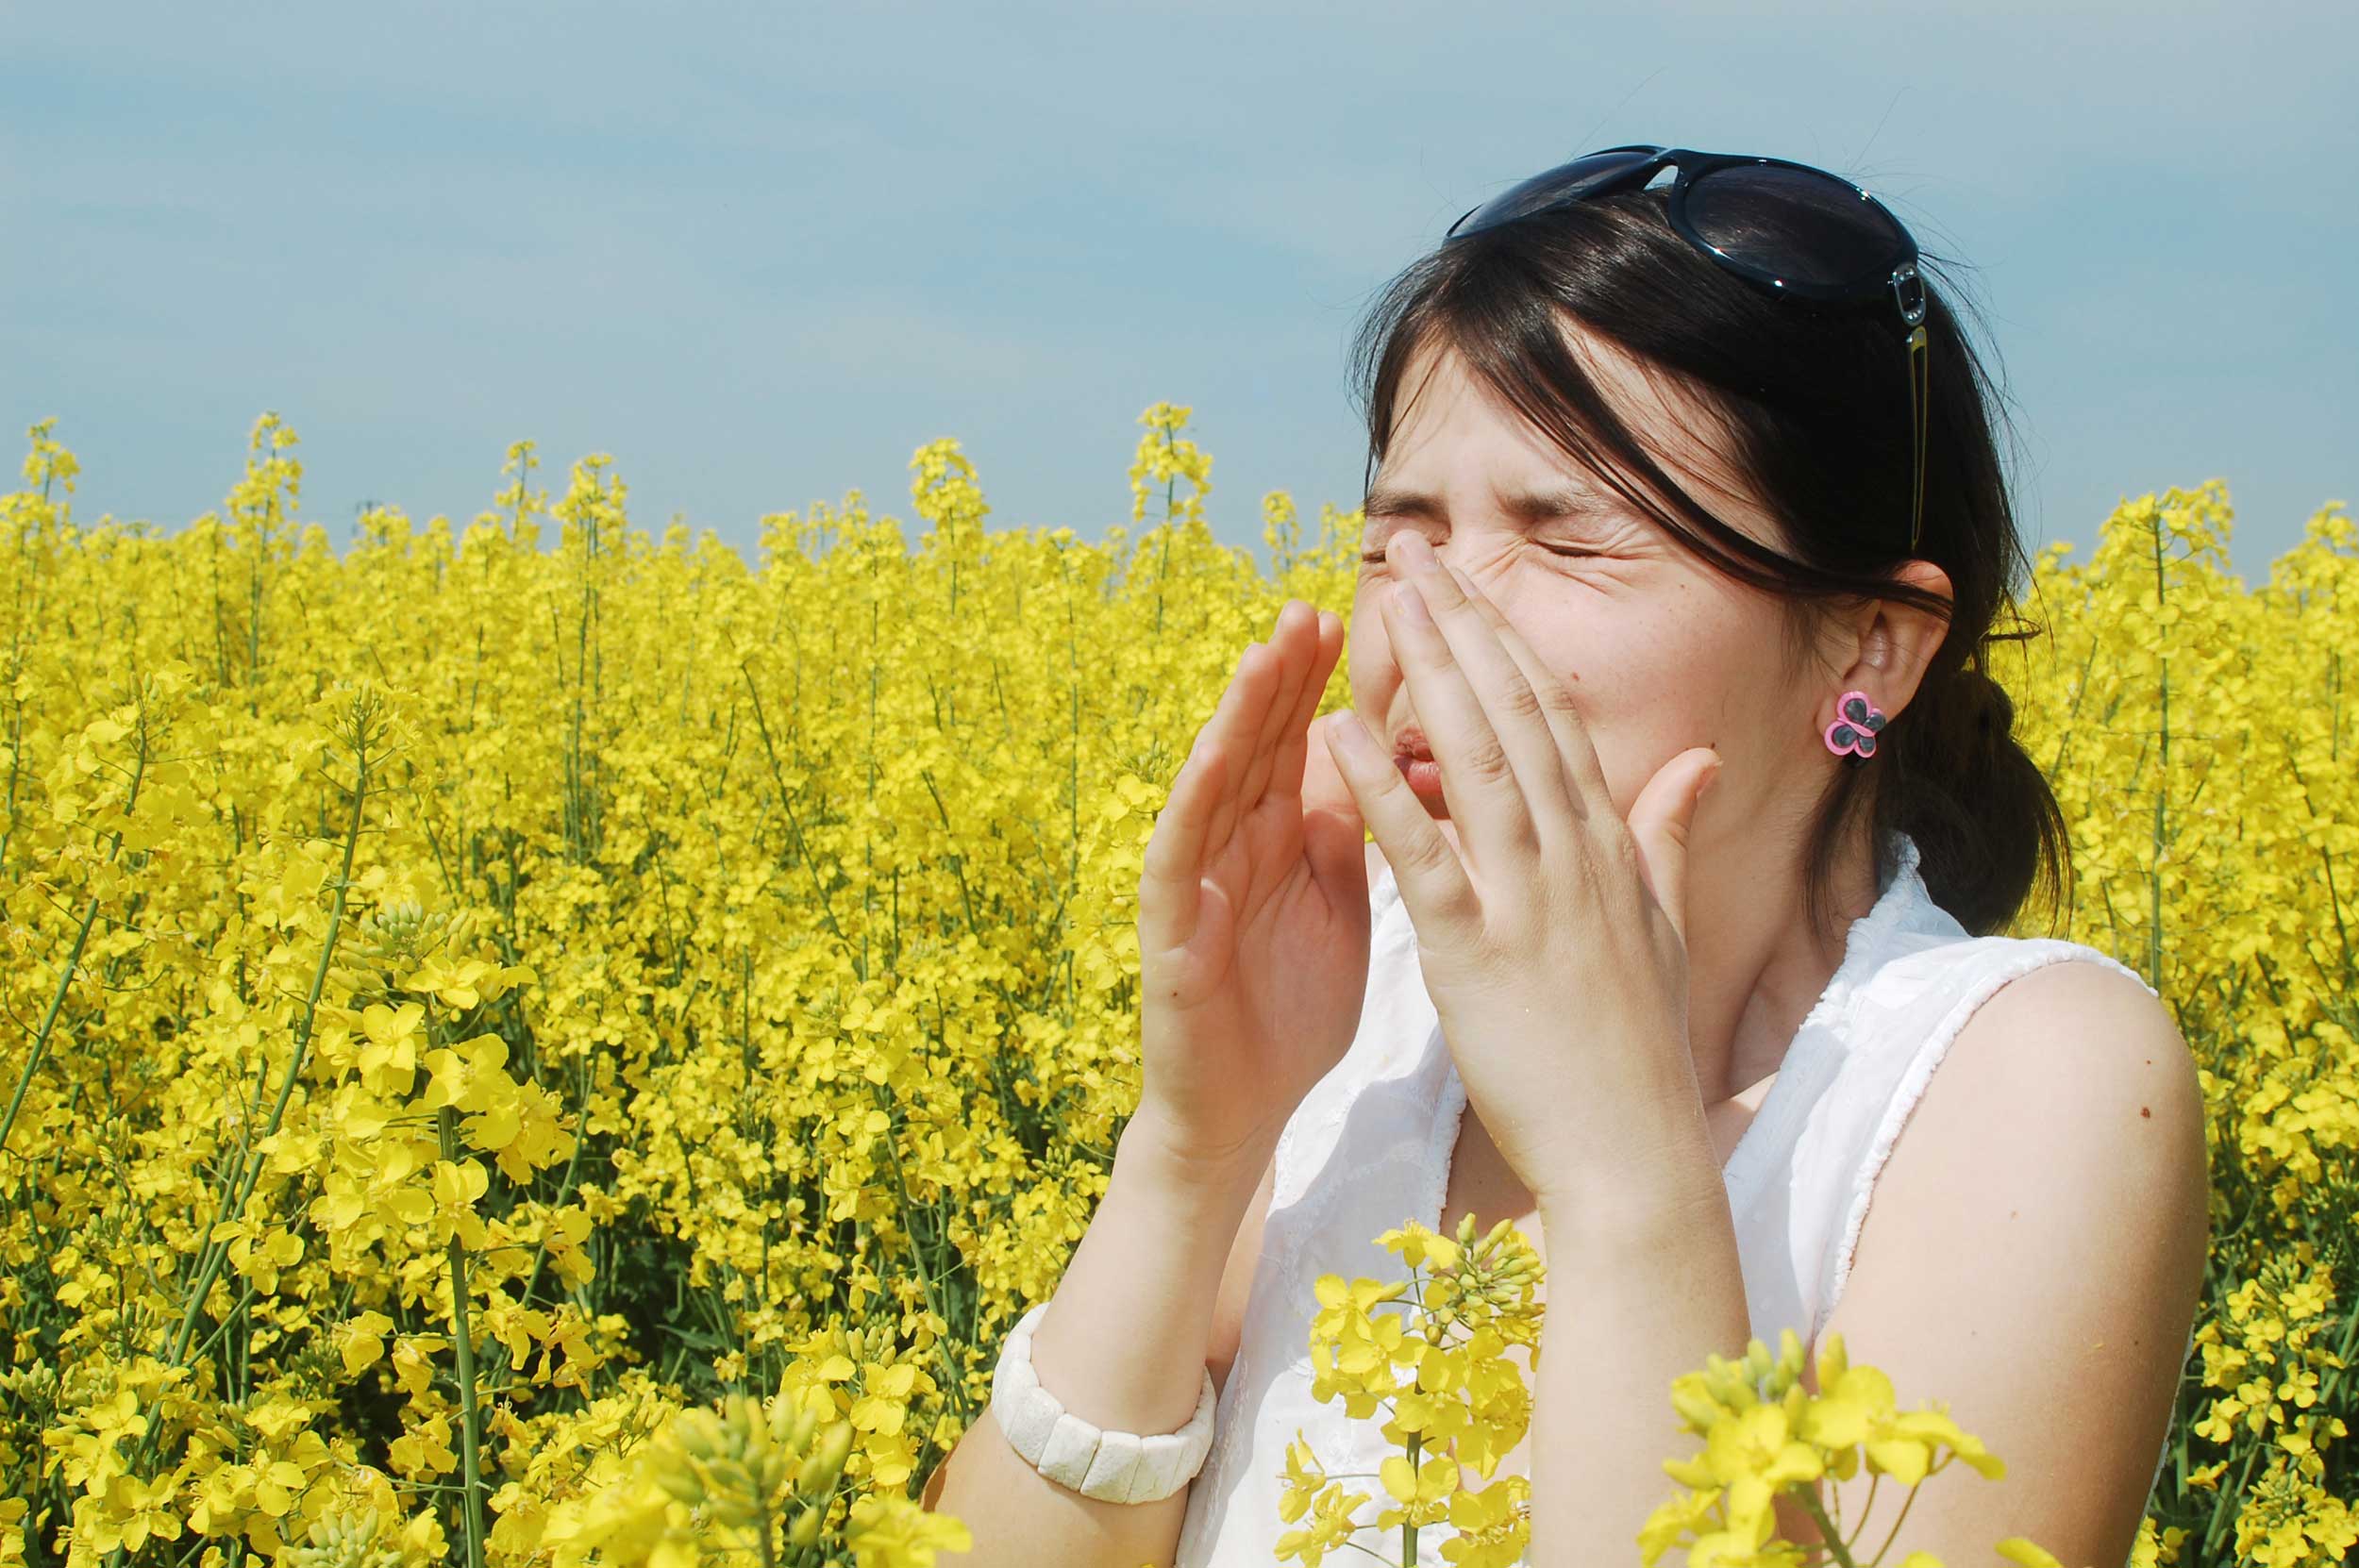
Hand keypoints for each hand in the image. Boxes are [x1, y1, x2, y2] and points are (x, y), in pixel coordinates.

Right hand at [1134, 599, 1372, 1184]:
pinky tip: (1213, 757)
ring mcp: (1197, 883)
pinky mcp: (1171, 932)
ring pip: (1215, 782)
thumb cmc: (1290, 1011)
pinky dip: (1195, 803)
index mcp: (1281, 838)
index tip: (1365, 616)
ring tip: (1263, 654)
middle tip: (1311, 605)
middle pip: (1258, 745)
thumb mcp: (1337, 905)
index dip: (1326, 682)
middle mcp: (1233, 846)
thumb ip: (1347, 833)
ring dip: (1237, 717)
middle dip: (1283, 675)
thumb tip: (1375, 756)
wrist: (1244, 1113)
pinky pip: (1178, 856)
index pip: (1302, 741)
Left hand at [1318, 532, 1723, 1203]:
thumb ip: (1665, 835)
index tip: (1466, 583)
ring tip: (1388, 602)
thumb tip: (1698, 762)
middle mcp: (1573, 854)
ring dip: (1429, 674)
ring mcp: (1529, 899)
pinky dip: (1380, 790)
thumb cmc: (1637, 1049)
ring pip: (1475, 760)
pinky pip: (1423, 855)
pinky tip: (1339, 734)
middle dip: (1464, 624)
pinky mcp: (1477, 952)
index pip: (1552, 716)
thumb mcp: (1659, 927)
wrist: (1634, 1151)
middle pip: (1513, 713)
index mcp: (1607, 845)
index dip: (1505, 641)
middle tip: (1416, 552)